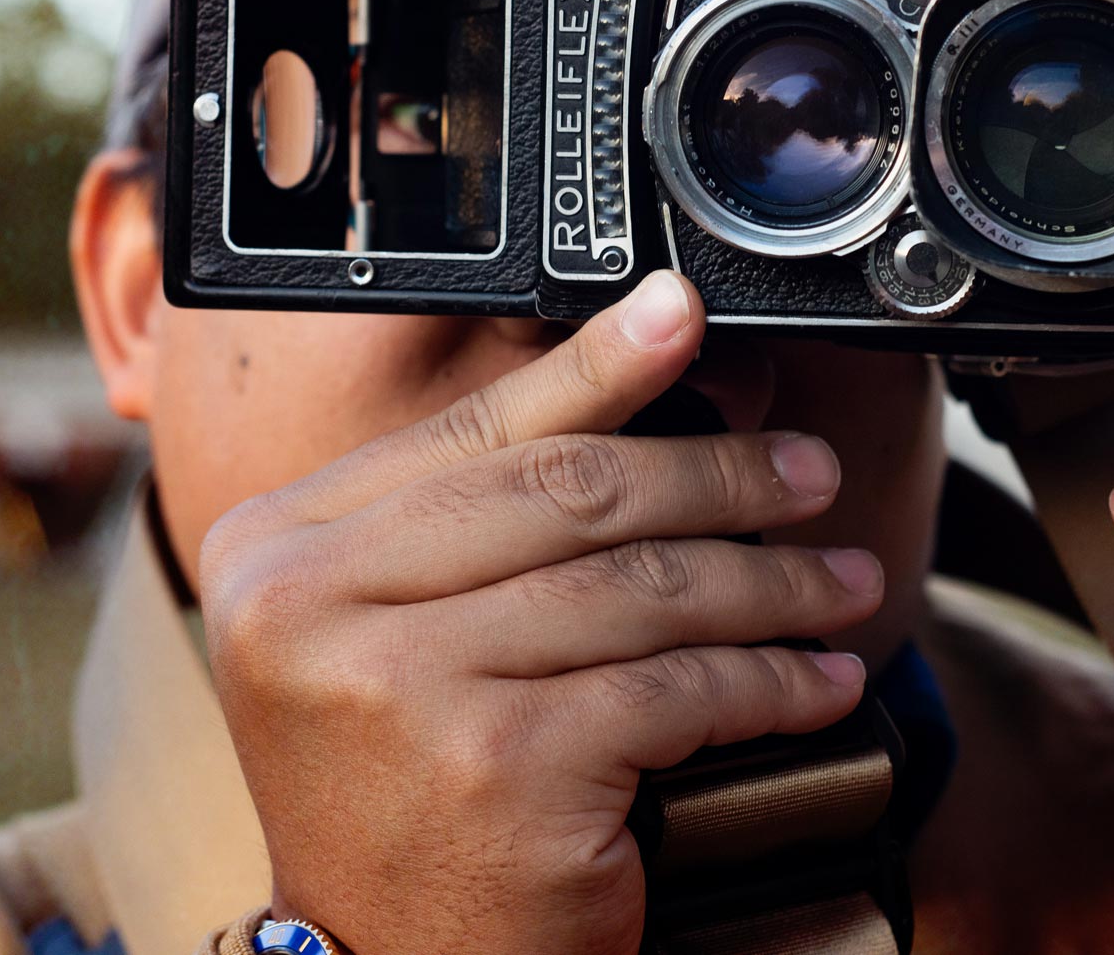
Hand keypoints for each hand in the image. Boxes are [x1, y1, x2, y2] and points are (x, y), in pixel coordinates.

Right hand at [197, 272, 882, 954]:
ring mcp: (401, 687)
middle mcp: (310, 607)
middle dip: (717, 475)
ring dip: (767, 583)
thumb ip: (477, 515)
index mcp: (273, 549)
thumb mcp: (394, 634)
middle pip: (564, 496)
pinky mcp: (500, 766)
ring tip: (841, 584)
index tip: (685, 316)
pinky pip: (672, 688)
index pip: (470, 433)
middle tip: (809, 475)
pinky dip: (767, 681)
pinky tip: (816, 683)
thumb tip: (641, 346)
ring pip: (635, 587)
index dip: (597, 365)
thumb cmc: (404, 796)